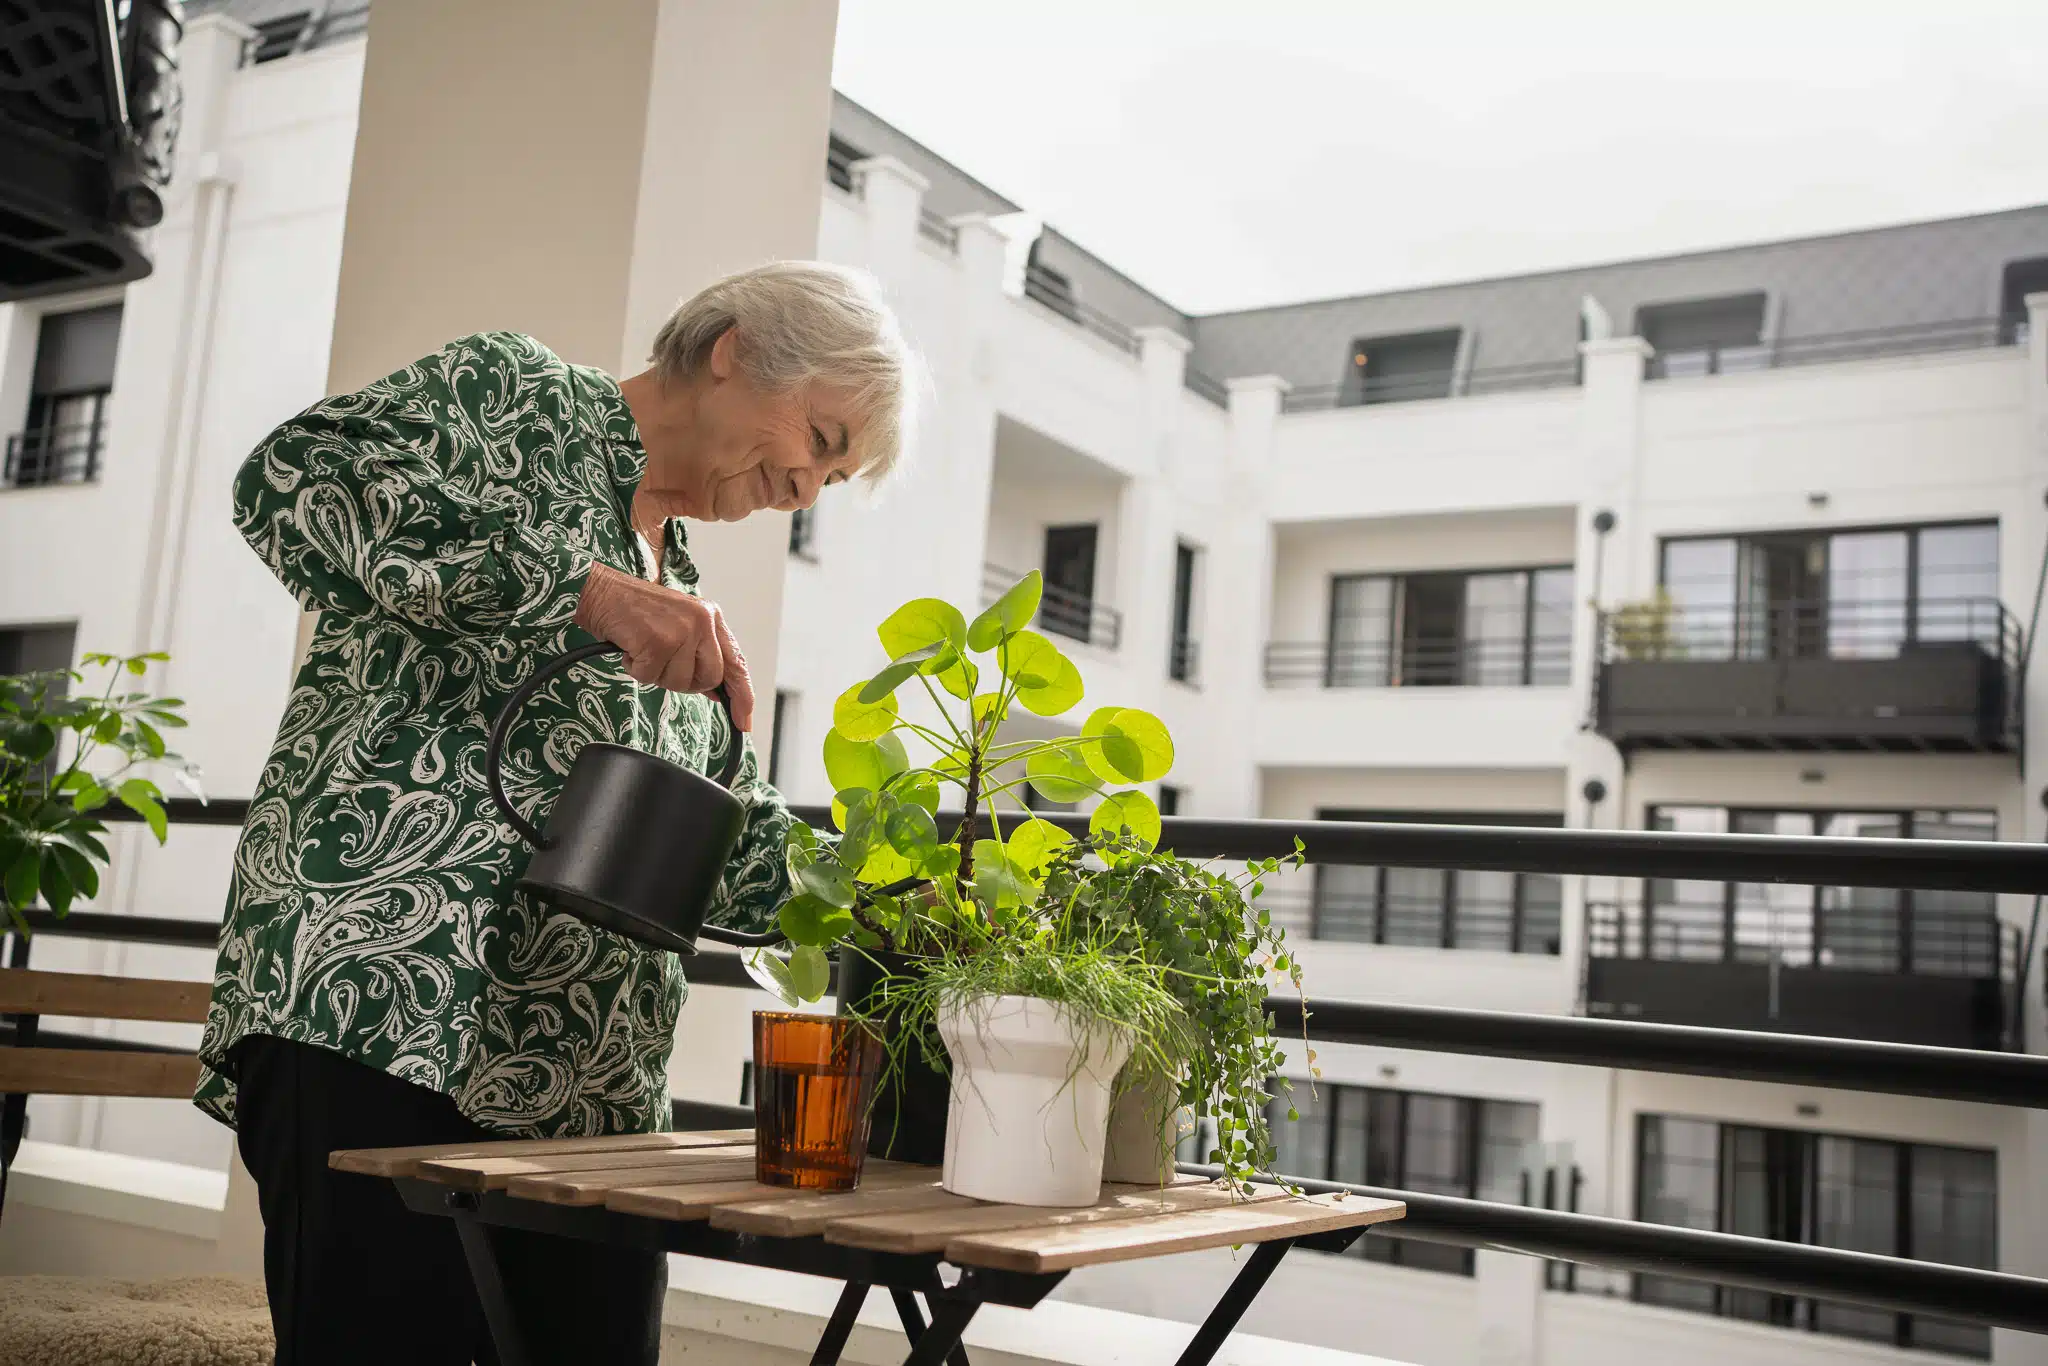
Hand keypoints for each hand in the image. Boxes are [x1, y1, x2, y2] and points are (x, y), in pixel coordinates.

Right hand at [574, 563, 755, 730]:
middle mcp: (702, 622)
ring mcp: (682, 631)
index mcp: (711, 618)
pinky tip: (633, 649)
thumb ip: (701, 656)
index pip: (736, 663)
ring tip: (646, 650)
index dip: (742, 695)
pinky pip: (650, 677)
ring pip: (680, 682)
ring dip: (657, 674)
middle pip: (709, 679)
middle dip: (686, 683)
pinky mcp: (658, 642)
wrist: (604, 592)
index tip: (744, 721)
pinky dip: (637, 670)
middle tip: (664, 664)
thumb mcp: (680, 626)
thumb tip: (717, 693)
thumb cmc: (639, 612)